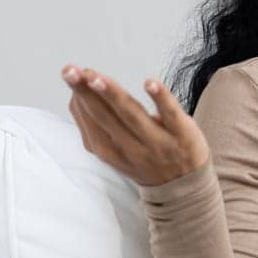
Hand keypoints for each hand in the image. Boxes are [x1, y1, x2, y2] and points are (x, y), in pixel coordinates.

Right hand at [60, 64, 208, 186]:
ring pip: (132, 115)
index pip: (91, 123)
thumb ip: (96, 127)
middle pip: (106, 117)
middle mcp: (132, 149)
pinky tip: (149, 83)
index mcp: (111, 152)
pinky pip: (170, 114)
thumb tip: (76, 95)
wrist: (186, 186)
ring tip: (96, 78)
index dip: (81, 97)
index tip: (71, 73)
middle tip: (72, 71)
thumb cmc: (145, 160)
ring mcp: (158, 142)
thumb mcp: (115, 152)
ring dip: (112, 94)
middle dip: (87, 93)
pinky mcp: (183, 134)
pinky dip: (160, 98)